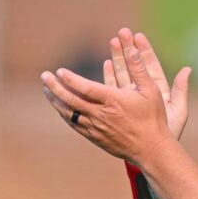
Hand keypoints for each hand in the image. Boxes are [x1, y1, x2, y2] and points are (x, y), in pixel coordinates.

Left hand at [41, 46, 174, 163]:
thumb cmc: (153, 118)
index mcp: (113, 101)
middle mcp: (101, 114)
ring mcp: (96, 127)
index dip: (70, 79)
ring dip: (56, 101)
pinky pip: (75, 125)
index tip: (60, 71)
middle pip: (71, 100)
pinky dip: (65, 115)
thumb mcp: (151, 91)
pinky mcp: (95, 137)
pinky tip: (60, 108)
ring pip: (70, 113)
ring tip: (46, 90)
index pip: (85, 88)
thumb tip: (133, 49)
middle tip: (44, 76)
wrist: (150, 149)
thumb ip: (140, 69)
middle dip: (55, 87)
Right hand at [105, 28, 190, 139]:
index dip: (144, 50)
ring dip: (118, 58)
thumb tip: (188, 69)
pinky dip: (110, 76)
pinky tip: (106, 63)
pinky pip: (113, 88)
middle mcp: (144, 92)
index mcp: (159, 90)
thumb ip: (181, 91)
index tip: (138, 35)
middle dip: (128, 49)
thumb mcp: (179, 111)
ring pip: (123, 74)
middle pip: (134, 66)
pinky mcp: (120, 106)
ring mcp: (131, 98)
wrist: (154, 152)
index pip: (151, 66)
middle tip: (121, 32)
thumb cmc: (169, 133)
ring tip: (113, 41)